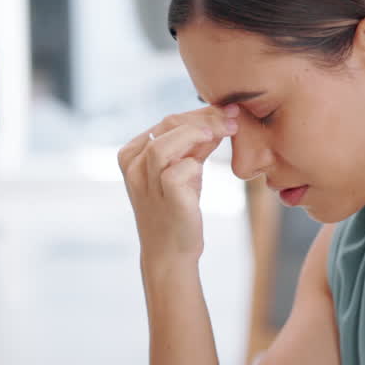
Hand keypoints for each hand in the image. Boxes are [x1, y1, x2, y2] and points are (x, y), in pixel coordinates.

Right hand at [117, 104, 238, 264]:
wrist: (172, 253)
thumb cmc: (178, 209)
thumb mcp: (184, 170)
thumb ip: (195, 145)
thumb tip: (220, 116)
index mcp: (132, 154)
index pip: (166, 122)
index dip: (199, 113)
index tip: (227, 111)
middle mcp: (133, 167)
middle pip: (168, 126)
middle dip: (205, 118)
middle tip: (233, 119)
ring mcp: (146, 183)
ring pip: (165, 144)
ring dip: (199, 133)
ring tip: (225, 132)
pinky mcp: (165, 198)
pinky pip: (180, 170)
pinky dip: (195, 165)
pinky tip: (204, 171)